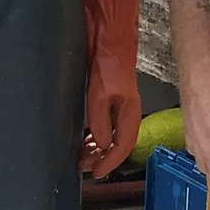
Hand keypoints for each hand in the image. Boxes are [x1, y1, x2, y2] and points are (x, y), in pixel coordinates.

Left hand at [79, 0, 142, 179]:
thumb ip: (100, 121)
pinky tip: (83, 136)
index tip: (95, 173)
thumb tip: (100, 143)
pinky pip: (102, 122)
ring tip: (80, 155)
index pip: (123, 147)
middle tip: (83, 167)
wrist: (108, 35)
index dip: (110, 163)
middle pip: (116, 143)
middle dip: (101, 158)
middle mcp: (125, 111)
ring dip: (95, 147)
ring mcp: (116, 104)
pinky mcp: (106, 95)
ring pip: (108, 134)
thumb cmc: (109, 62)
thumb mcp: (101, 94)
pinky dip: (93, 133)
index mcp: (129, 113)